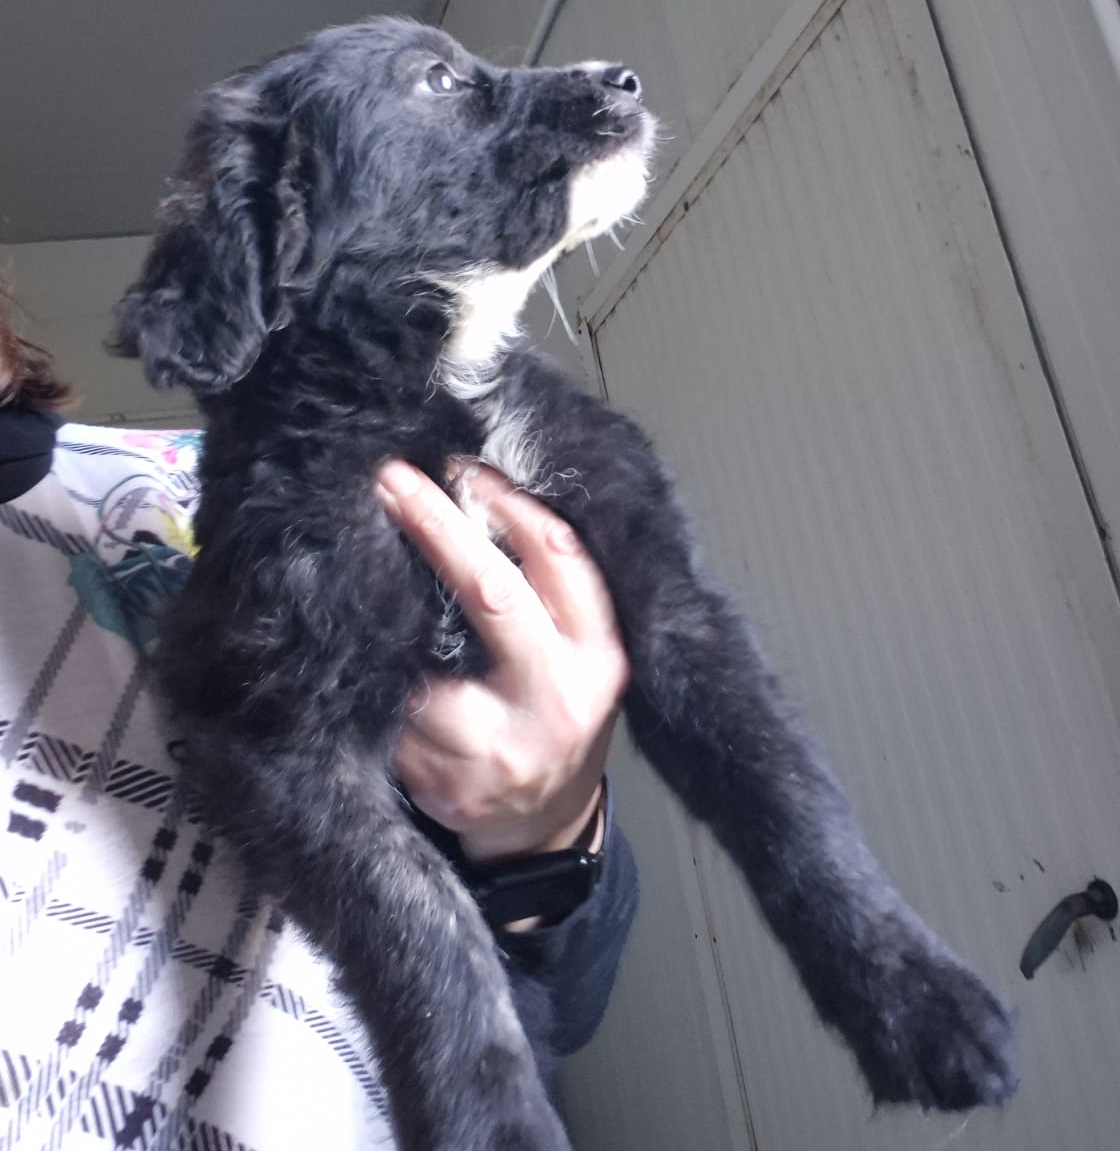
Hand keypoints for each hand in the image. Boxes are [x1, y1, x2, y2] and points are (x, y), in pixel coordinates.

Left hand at [376, 460, 628, 864]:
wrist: (544, 827)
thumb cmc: (556, 714)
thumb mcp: (581, 653)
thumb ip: (547, 591)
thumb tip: (475, 494)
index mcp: (598, 655)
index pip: (560, 558)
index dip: (508, 504)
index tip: (460, 466)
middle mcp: (555, 699)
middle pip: (492, 595)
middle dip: (437, 528)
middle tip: (391, 480)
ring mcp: (499, 747)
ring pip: (424, 660)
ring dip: (383, 610)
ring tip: (351, 559)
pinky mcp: (445, 782)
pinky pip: (390, 713)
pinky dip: (365, 675)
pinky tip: (346, 643)